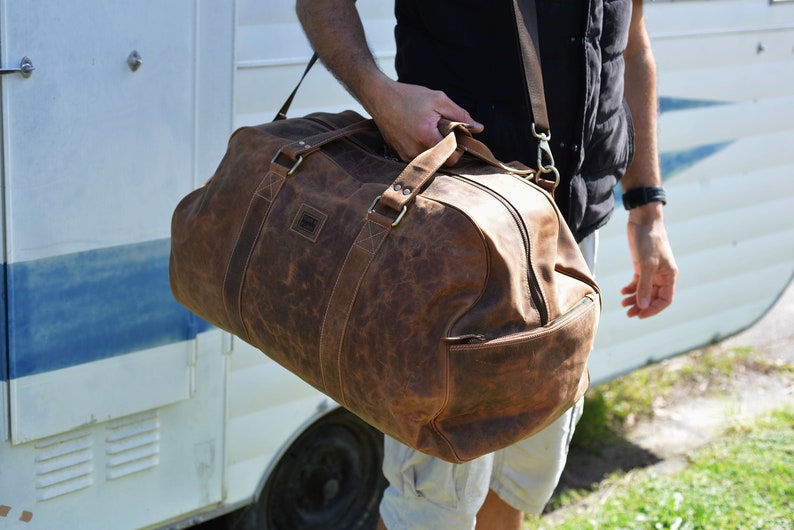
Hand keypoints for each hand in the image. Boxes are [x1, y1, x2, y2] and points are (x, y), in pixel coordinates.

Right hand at [365, 78, 483, 164]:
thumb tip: (479, 128)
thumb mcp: (439, 100)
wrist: (380, 98)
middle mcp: (416, 150)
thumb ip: (460, 115)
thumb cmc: (409, 96)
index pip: (453, 158)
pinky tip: (419, 133)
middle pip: (443, 161)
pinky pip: (420, 158)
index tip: (458, 136)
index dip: (459, 148)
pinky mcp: (400, 155)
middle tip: (444, 131)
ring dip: (436, 149)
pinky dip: (424, 149)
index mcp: (427, 137)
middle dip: (448, 149)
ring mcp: (406, 155)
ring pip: (431, 160)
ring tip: (430, 130)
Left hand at [621, 203, 677, 317]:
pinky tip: (623, 292)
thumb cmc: (649, 241)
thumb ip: (644, 285)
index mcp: (670, 276)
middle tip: (628, 313)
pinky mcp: (642, 266)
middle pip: (653, 297)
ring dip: (634, 299)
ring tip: (623, 304)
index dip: (653, 309)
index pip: (665, 299)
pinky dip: (631, 289)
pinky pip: (638, 283)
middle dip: (641, 306)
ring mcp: (651, 271)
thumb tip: (642, 305)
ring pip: (644, 291)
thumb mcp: (646, 264)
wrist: (643, 221)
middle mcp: (662, 275)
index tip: (640, 314)